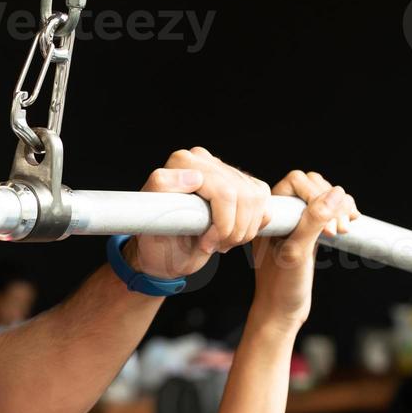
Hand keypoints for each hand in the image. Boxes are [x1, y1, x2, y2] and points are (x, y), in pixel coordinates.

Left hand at [126, 147, 272, 278]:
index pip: (224, 191)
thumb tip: (193, 177)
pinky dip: (252, 226)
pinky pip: (263, 202)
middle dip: (234, 230)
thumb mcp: (148, 219)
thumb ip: (160, 188)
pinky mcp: (240, 182)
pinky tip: (231, 234)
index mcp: (182, 162)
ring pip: (256, 199)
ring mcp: (224, 169)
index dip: (222, 224)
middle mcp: (203, 159)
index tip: (205, 244)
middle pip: (244, 196)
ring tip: (220, 243)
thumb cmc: (157, 240)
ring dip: (243, 231)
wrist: (167, 253)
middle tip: (213, 246)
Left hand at [248, 170, 358, 329]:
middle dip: (331, 202)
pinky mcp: (311, 233)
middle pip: (314, 184)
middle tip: (336, 231)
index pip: (296, 181)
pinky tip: (347, 226)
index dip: (315, 195)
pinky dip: (343, 214)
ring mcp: (298, 222)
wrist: (282, 312)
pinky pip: (330, 211)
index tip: (324, 228)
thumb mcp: (297, 253)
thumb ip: (313, 221)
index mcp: (272, 213)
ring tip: (342, 230)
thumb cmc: (281, 286)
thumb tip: (336, 193)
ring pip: (325, 196)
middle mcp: (283, 214)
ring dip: (340, 207)